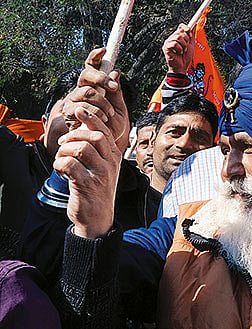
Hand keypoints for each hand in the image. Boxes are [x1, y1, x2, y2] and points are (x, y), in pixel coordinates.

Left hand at [55, 107, 121, 238]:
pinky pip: (69, 164)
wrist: (98, 218)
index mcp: (115, 156)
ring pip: (80, 148)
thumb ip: (97, 150)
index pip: (105, 131)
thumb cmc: (98, 191)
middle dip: (73, 135)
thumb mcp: (104, 168)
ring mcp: (99, 174)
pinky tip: (60, 170)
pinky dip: (59, 163)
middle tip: (62, 142)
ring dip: (64, 150)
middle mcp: (110, 163)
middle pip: (94, 136)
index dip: (91, 118)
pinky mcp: (86, 184)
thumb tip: (85, 128)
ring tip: (61, 158)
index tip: (78, 110)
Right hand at [62, 48, 129, 150]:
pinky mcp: (69, 112)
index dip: (95, 57)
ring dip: (102, 102)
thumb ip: (116, 91)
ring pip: (87, 91)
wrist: (103, 145)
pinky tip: (101, 119)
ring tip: (109, 114)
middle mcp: (81, 90)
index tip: (103, 50)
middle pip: (85, 74)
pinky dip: (96, 112)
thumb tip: (115, 71)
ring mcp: (73, 100)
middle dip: (101, 79)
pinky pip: (82, 106)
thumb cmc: (111, 126)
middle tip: (111, 88)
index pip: (91, 67)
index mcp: (94, 86)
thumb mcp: (119, 107)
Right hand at [162, 23, 195, 74]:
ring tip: (183, 50)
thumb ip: (192, 35)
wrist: (182, 67)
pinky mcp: (166, 48)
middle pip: (180, 31)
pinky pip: (174, 44)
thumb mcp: (191, 44)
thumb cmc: (186, 57)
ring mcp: (168, 42)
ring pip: (178, 37)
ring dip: (184, 45)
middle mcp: (172, 38)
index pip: (181, 26)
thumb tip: (195, 24)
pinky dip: (179, 49)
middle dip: (187, 39)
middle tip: (186, 46)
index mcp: (178, 36)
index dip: (187, 29)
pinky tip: (179, 53)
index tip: (191, 36)